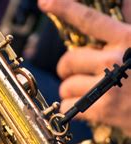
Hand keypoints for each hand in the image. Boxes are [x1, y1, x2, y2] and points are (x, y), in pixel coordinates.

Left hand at [38, 0, 130, 136]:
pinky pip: (67, 106)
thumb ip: (129, 21)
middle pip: (68, 60)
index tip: (45, 2)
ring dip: (73, 91)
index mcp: (127, 39)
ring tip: (92, 92)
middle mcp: (115, 60)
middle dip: (70, 69)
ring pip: (66, 86)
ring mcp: (107, 86)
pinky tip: (90, 107)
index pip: (89, 20)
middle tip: (83, 74)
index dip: (65, 8)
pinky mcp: (102, 109)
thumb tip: (121, 0)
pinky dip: (73, 109)